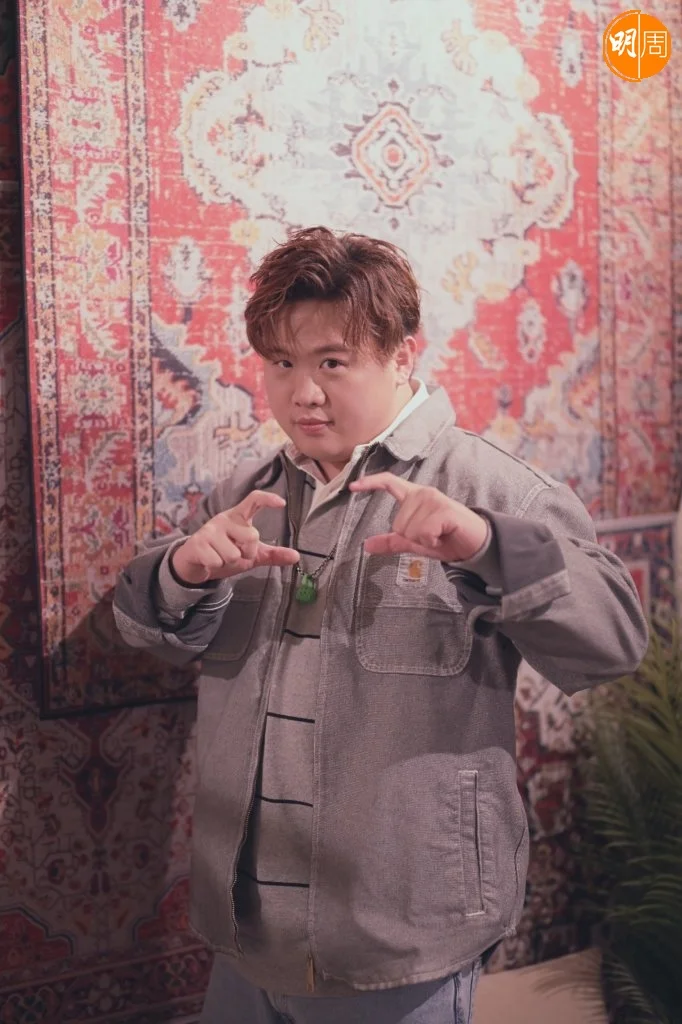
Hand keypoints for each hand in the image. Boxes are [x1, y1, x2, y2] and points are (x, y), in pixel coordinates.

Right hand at [171, 490, 299, 584]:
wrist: (195, 562)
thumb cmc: (224, 552)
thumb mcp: (251, 555)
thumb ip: (272, 554)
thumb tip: (296, 556)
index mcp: (238, 517)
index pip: (253, 500)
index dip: (268, 499)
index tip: (281, 503)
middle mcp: (224, 519)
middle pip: (252, 536)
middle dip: (247, 553)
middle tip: (236, 553)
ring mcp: (210, 529)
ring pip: (233, 554)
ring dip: (229, 562)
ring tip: (220, 556)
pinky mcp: (198, 542)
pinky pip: (218, 561)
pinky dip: (216, 566)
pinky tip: (209, 560)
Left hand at [349, 473, 488, 562]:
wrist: (476, 544)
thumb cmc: (447, 539)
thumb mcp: (415, 542)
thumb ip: (393, 541)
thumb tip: (366, 546)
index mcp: (415, 496)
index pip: (389, 483)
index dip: (370, 483)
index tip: (352, 487)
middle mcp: (423, 493)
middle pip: (398, 523)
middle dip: (412, 537)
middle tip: (432, 536)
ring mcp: (434, 500)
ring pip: (409, 530)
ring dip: (423, 540)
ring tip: (439, 536)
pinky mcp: (444, 510)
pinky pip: (422, 533)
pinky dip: (431, 542)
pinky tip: (443, 537)